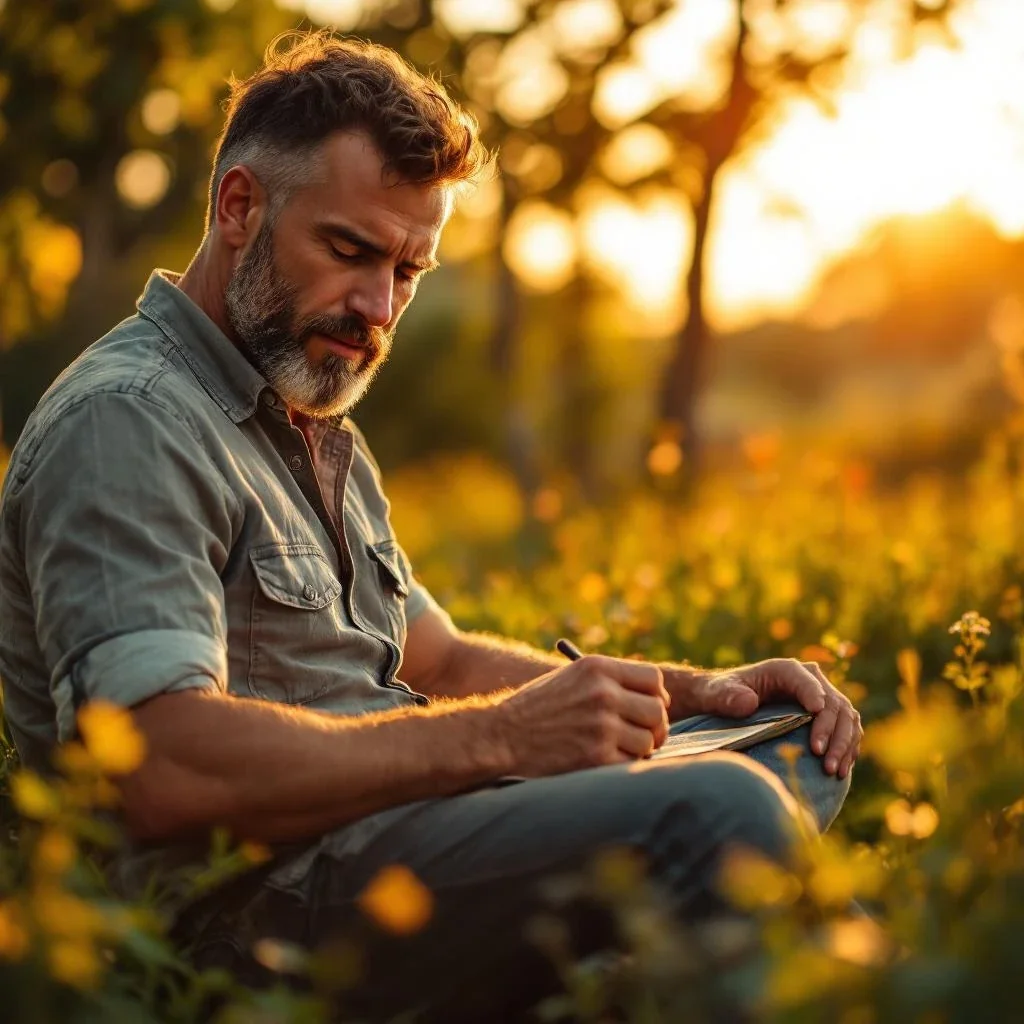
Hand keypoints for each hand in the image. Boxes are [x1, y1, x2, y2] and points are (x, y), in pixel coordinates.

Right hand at [496, 655, 670, 776]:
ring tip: (617, 750)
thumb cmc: (535, 709)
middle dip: (653, 727)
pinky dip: (622, 766)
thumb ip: (607, 682)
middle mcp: (603, 693)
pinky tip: (604, 762)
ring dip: (638, 750)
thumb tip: (653, 700)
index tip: (649, 708)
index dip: (656, 696)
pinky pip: (631, 763)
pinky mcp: (596, 756)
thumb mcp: (570, 679)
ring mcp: (601, 725)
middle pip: (657, 711)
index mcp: (597, 668)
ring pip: (648, 741)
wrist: (500, 735)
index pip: (653, 678)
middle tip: (643, 737)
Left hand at [692, 658, 861, 778]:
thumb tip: (749, 703)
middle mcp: (809, 680)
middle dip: (832, 731)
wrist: (727, 702)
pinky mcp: (826, 717)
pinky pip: (848, 730)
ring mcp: (822, 698)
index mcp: (785, 669)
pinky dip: (848, 749)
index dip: (813, 694)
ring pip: (847, 718)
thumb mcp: (718, 692)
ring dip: (844, 744)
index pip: (806, 679)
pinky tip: (841, 769)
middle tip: (821, 758)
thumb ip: (728, 696)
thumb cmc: (722, 694)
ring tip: (832, 771)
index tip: (814, 713)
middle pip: (833, 702)